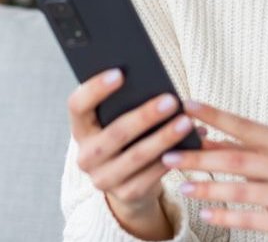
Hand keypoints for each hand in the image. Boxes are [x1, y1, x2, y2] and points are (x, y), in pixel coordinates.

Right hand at [66, 69, 195, 221]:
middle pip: (115, 133)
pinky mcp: (127, 194)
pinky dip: (172, 158)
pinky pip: (152, 175)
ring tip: (186, 121)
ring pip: (137, 156)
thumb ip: (125, 104)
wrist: (126, 181)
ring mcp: (104, 179)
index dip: (95, 88)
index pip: (77, 105)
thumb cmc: (125, 137)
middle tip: (170, 100)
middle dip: (144, 116)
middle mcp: (86, 156)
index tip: (120, 73)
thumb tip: (155, 84)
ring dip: (164, 138)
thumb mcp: (116, 121)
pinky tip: (190, 144)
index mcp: (80, 130)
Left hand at [162, 99, 267, 240]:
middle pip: (238, 159)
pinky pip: (249, 218)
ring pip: (241, 190)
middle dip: (200, 157)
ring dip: (207, 187)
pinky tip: (205, 212)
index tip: (187, 106)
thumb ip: (241, 150)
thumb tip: (201, 135)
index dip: (216, 116)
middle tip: (170, 156)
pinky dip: (224, 216)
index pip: (247, 126)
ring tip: (183, 186)